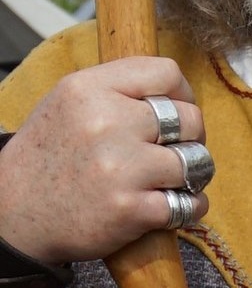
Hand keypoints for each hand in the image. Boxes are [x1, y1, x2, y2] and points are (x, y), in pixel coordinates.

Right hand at [0, 57, 204, 264]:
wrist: (13, 214)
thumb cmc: (49, 157)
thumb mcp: (69, 103)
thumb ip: (119, 89)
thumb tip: (179, 91)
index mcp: (88, 89)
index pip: (166, 72)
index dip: (182, 94)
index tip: (176, 112)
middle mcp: (106, 123)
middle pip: (191, 119)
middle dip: (190, 138)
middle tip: (171, 152)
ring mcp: (121, 167)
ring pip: (197, 161)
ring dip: (191, 175)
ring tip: (167, 179)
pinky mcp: (132, 208)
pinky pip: (192, 203)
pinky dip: (189, 207)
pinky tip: (168, 206)